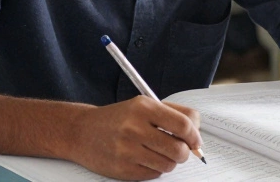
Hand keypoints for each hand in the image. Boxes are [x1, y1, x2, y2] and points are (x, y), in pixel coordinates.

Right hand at [67, 96, 202, 179]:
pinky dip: (154, 168)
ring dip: (168, 161)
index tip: (195, 141)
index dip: (194, 136)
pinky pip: (153, 174)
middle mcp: (134, 127)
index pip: (183, 124)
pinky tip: (143, 158)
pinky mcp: (123, 169)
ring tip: (157, 152)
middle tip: (178, 149)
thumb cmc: (117, 118)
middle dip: (183, 152)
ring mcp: (127, 150)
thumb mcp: (143, 105)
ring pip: (168, 164)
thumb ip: (173, 114)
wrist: (82, 132)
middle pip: (178, 149)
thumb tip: (197, 133)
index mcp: (143, 107)